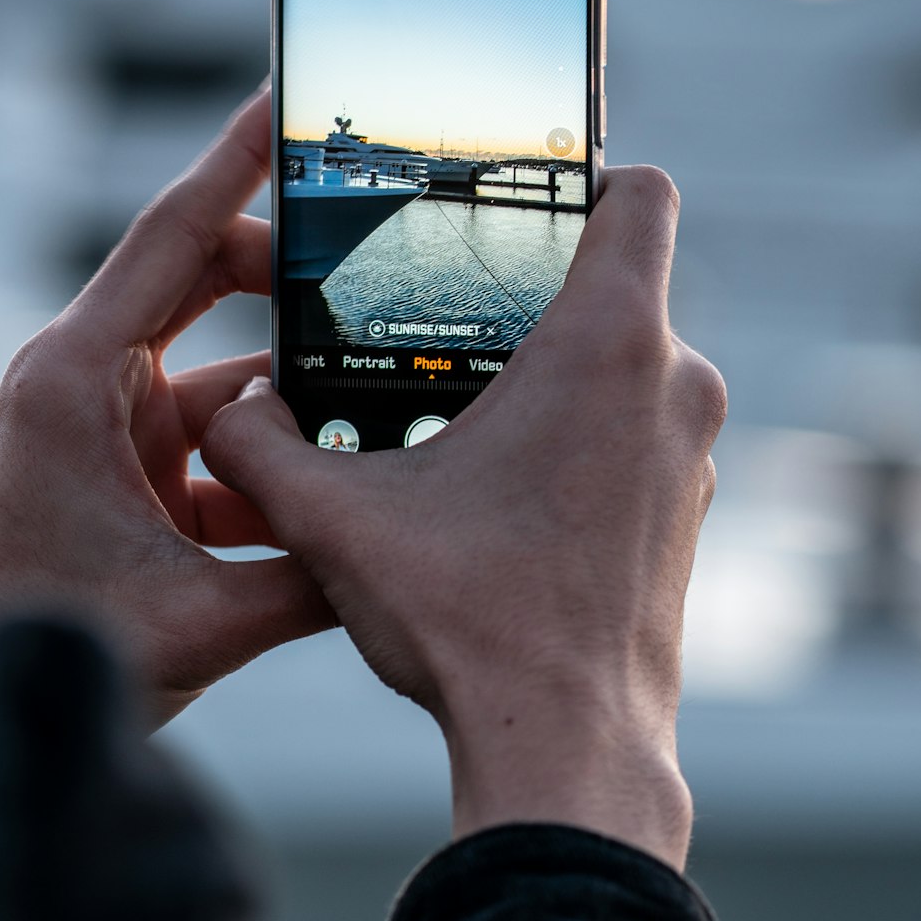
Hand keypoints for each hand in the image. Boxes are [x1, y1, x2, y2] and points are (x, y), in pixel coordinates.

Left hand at [0, 87, 329, 725]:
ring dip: (290, 400)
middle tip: (369, 277)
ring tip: (372, 414)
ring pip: (224, 378)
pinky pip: (216, 446)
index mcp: (76, 381)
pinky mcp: (127, 476)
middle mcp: (87, 386)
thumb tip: (404, 547)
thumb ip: (314, 578)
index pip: (174, 236)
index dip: (236, 162)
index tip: (288, 104)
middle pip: (205, 286)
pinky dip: (269, 465)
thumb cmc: (44, 644)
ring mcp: (108, 431)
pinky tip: (324, 498)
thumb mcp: (200, 622)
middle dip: (290, 280)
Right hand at [203, 168, 724, 869]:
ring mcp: (692, 452)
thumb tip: (228, 414)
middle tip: (451, 319)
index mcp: (608, 346)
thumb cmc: (470, 621)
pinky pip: (640, 431)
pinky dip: (584, 435)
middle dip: (536, 292)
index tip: (520, 202)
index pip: (637, 192)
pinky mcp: (688, 509)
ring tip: (469, 414)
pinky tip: (508, 488)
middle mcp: (674, 385)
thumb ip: (263, 447)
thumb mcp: (338, 520)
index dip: (581, 174)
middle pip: (619, 281)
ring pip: (630, 364)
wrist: (566, 747)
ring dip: (557, 373)